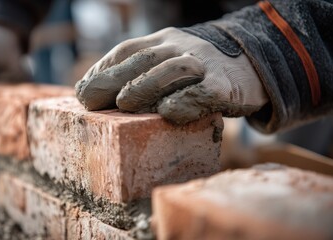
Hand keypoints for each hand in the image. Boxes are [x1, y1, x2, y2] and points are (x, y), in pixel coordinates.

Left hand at [75, 27, 268, 123]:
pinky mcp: (225, 84)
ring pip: (172, 69)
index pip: (126, 51)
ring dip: (145, 86)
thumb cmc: (198, 70)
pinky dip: (186, 101)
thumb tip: (101, 97)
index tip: (82, 91)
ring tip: (123, 104)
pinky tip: (168, 112)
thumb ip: (141, 74)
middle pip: (143, 59)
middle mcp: (179, 47)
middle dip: (113, 79)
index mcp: (162, 41)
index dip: (102, 69)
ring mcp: (203, 63)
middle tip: (88, 99)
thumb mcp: (168, 63)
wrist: (250, 62)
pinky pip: (204, 91)